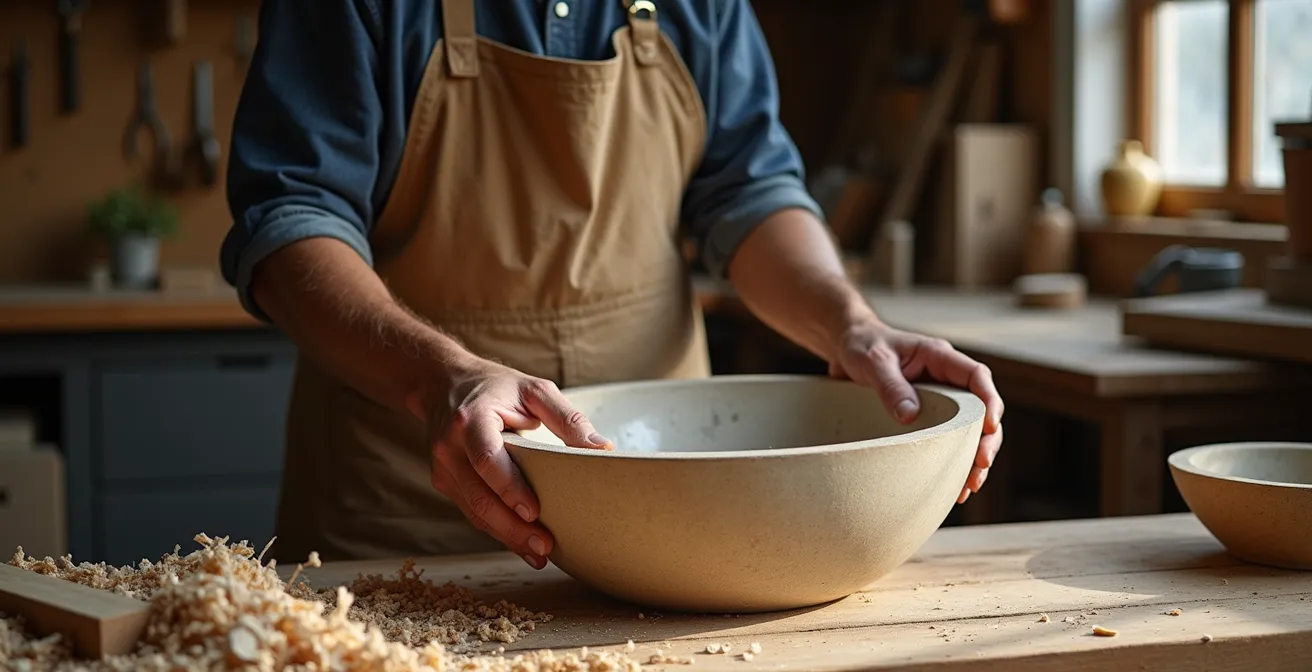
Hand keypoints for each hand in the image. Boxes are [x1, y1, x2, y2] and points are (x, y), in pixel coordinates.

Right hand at [420, 359, 611, 567]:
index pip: (486, 458)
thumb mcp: (534, 390)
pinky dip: (498, 531)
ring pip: (474, 511)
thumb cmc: (496, 388)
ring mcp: (444, 468)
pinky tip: (522, 544)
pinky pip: (473, 512)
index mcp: (471, 420)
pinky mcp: (446, 483)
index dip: (508, 487)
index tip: (533, 510)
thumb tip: (602, 449)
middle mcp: (450, 447)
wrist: (443, 383)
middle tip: (545, 546)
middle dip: (512, 526)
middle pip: (479, 496)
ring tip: (540, 554)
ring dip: (506, 536)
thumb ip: (568, 418)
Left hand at [828, 317, 1003, 503]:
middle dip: (987, 439)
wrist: (846, 348)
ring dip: (973, 459)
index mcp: (939, 357)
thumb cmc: (862, 346)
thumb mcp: (873, 361)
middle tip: (981, 465)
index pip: (976, 376)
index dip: (989, 401)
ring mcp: (938, 401)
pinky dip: (951, 463)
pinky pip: (946, 441)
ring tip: (970, 487)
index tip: (989, 427)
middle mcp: (945, 380)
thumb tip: (909, 417)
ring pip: (968, 431)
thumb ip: (890, 385)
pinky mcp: (926, 418)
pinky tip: (953, 488)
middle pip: (981, 410)